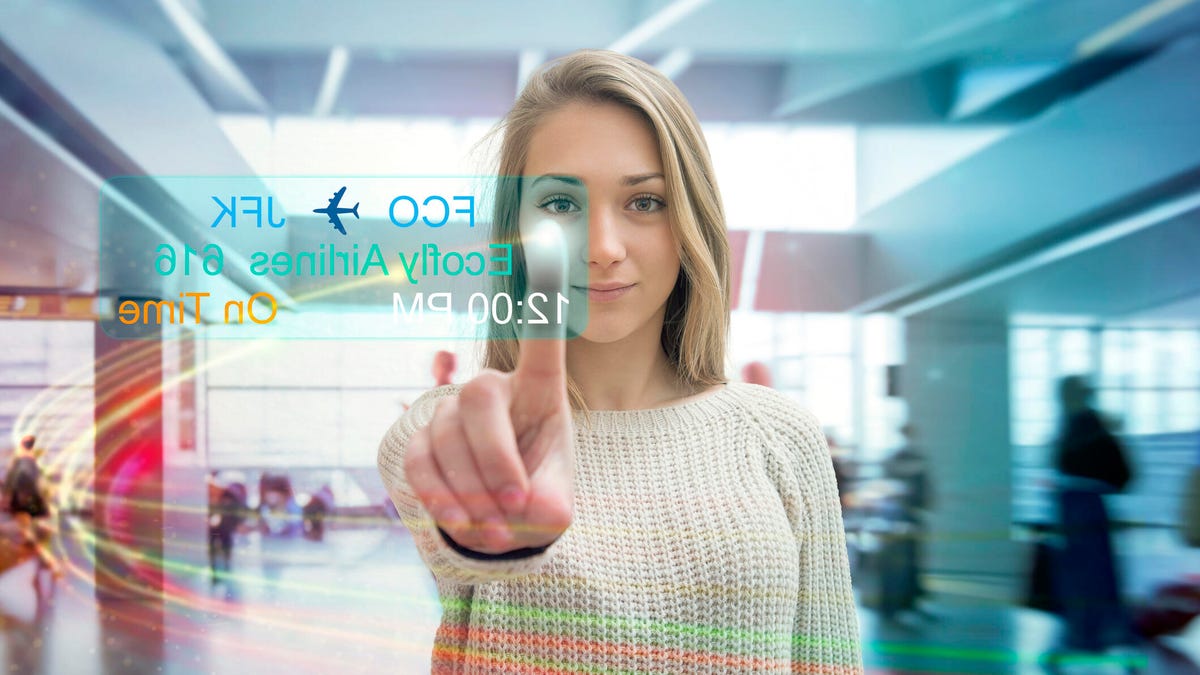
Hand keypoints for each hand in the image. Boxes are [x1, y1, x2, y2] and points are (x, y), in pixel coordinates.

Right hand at [404, 220, 573, 554]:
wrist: (497, 524)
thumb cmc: (535, 495)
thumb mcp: (556, 500)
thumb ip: (551, 504)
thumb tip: (532, 509)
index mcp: (538, 393)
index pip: (541, 339)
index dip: (545, 290)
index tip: (549, 232)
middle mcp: (492, 390)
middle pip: (479, 399)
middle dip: (497, 459)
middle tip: (515, 509)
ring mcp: (451, 412)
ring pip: (447, 438)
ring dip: (472, 493)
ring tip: (499, 531)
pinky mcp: (421, 440)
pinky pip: (420, 462)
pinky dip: (443, 498)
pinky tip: (464, 522)